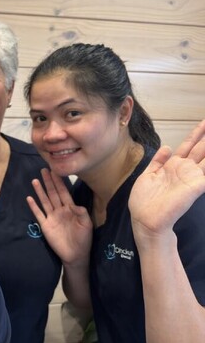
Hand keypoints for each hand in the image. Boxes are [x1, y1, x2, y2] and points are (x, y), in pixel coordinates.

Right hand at [27, 169, 91, 265]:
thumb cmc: (83, 239)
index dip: (59, 182)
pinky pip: (38, 214)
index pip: (63, 192)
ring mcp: (51, 217)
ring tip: (35, 180)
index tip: (55, 172)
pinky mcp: (45, 225)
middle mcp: (59, 210)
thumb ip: (82, 213)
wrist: (75, 254)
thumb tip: (75, 205)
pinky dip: (34, 206)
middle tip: (43, 170)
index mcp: (70, 209)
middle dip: (48, 182)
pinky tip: (29, 198)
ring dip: (40, 191)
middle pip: (52, 193)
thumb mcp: (86, 225)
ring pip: (45, 201)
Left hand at [129, 119, 204, 237]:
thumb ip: (157, 162)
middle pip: (200, 148)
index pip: (187, 145)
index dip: (196, 134)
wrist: (145, 221)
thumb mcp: (148, 176)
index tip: (203, 121)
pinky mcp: (196, 186)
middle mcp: (184, 170)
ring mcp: (191, 177)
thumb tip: (167, 147)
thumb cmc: (144, 202)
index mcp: (172, 166)